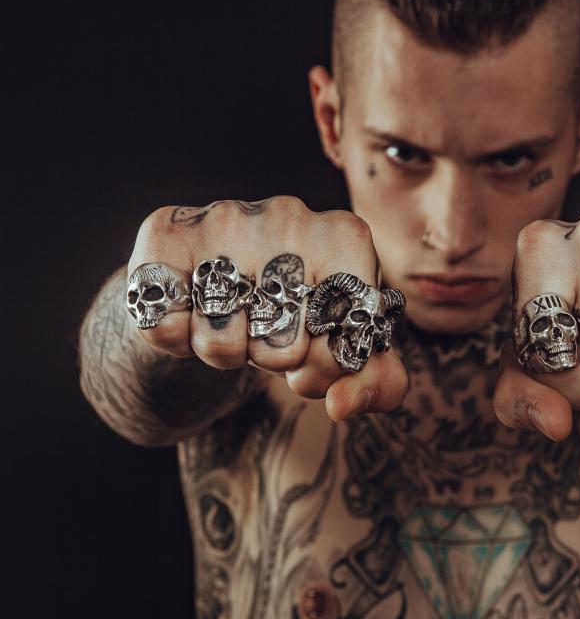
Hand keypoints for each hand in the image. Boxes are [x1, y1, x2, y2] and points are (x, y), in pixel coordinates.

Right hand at [126, 197, 407, 420]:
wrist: (224, 278)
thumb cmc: (299, 312)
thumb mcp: (348, 345)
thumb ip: (376, 383)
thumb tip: (341, 403)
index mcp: (348, 237)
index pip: (344, 337)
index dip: (326, 366)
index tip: (315, 353)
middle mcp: (290, 215)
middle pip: (283, 347)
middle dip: (275, 361)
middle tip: (270, 335)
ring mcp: (226, 217)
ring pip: (220, 341)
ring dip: (225, 354)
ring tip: (234, 323)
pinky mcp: (167, 229)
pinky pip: (164, 325)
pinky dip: (176, 340)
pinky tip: (194, 312)